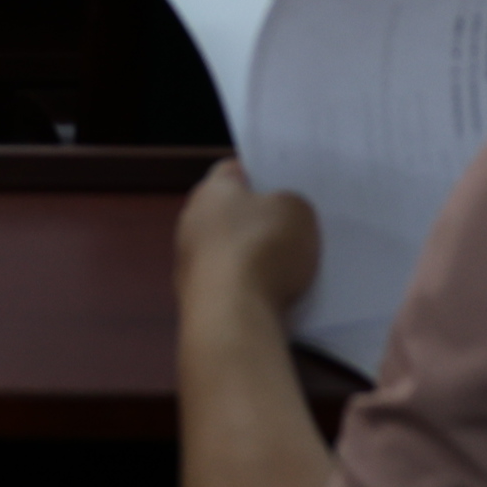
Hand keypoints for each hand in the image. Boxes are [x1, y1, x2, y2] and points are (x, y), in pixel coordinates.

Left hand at [177, 159, 319, 323]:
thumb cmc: (262, 249)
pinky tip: (276, 295)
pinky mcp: (197, 300)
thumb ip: (290, 204)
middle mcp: (191, 224)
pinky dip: (250, 287)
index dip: (261, 173)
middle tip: (295, 223)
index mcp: (210, 191)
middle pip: (231, 213)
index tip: (285, 182)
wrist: (232, 316)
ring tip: (293, 264)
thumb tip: (281, 213)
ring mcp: (190, 265)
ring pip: (230, 251)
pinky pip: (230, 284)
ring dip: (255, 257)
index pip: (234, 170)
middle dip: (260, 218)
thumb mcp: (297, 212)